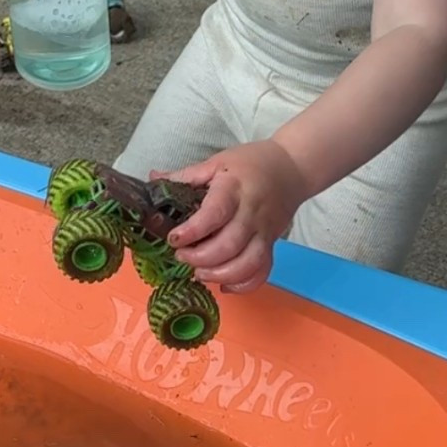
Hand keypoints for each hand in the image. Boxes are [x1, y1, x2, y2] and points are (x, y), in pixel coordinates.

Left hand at [152, 141, 307, 292]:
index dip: (192, 230)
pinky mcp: (273, 244)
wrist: (292, 167)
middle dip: (201, 258)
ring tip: (199, 273)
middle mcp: (252, 213)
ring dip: (220, 274)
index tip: (173, 239)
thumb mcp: (217, 162)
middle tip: (181, 256)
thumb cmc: (251, 163)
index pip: (215, 213)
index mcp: (234, 188)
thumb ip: (186, 175)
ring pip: (247, 263)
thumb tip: (153, 177)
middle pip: (229, 245)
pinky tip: (224, 285)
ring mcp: (265, 231)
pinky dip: (244, 284)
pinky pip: (263, 271)